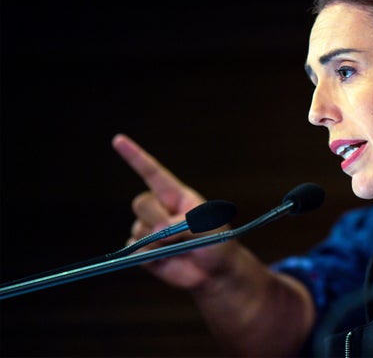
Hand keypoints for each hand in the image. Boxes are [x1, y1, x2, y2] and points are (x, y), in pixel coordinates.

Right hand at [112, 133, 237, 288]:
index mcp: (174, 195)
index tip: (118, 139)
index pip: (151, 172)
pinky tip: (167, 259)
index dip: (134, 156)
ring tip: (180, 248)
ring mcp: (148, 230)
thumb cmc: (215, 242)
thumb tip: (157, 232)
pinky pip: (135, 252)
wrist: (213, 271)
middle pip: (140, 203)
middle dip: (157, 218)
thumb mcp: (208, 227)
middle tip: (178, 233)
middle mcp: (158, 209)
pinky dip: (152, 257)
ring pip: (139, 230)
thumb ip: (184, 224)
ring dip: (159, 242)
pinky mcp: (141, 252)